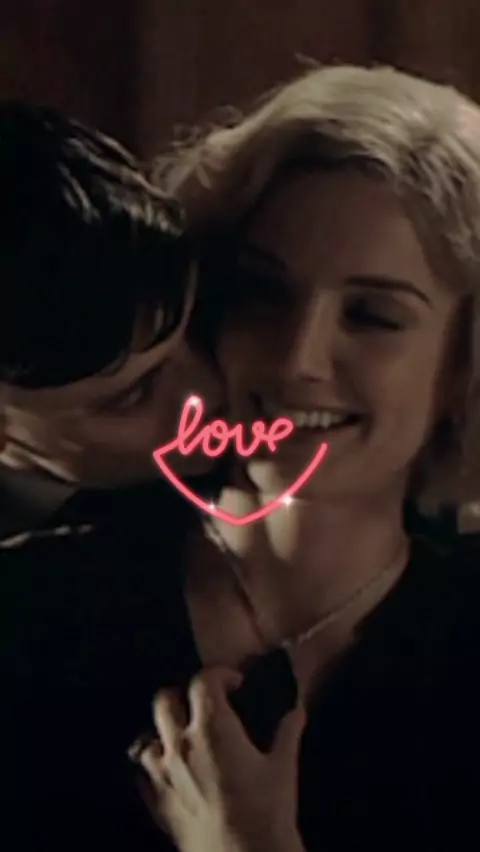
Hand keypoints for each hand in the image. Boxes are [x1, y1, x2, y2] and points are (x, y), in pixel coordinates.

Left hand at [129, 666, 306, 851]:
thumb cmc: (267, 812)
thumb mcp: (283, 768)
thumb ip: (287, 733)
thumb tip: (295, 711)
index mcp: (213, 727)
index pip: (203, 681)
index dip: (219, 675)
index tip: (236, 684)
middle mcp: (181, 743)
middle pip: (165, 699)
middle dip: (184, 695)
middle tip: (206, 706)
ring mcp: (163, 773)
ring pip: (148, 735)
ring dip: (164, 731)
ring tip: (185, 738)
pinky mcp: (156, 802)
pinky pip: (143, 773)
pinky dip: (154, 765)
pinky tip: (172, 771)